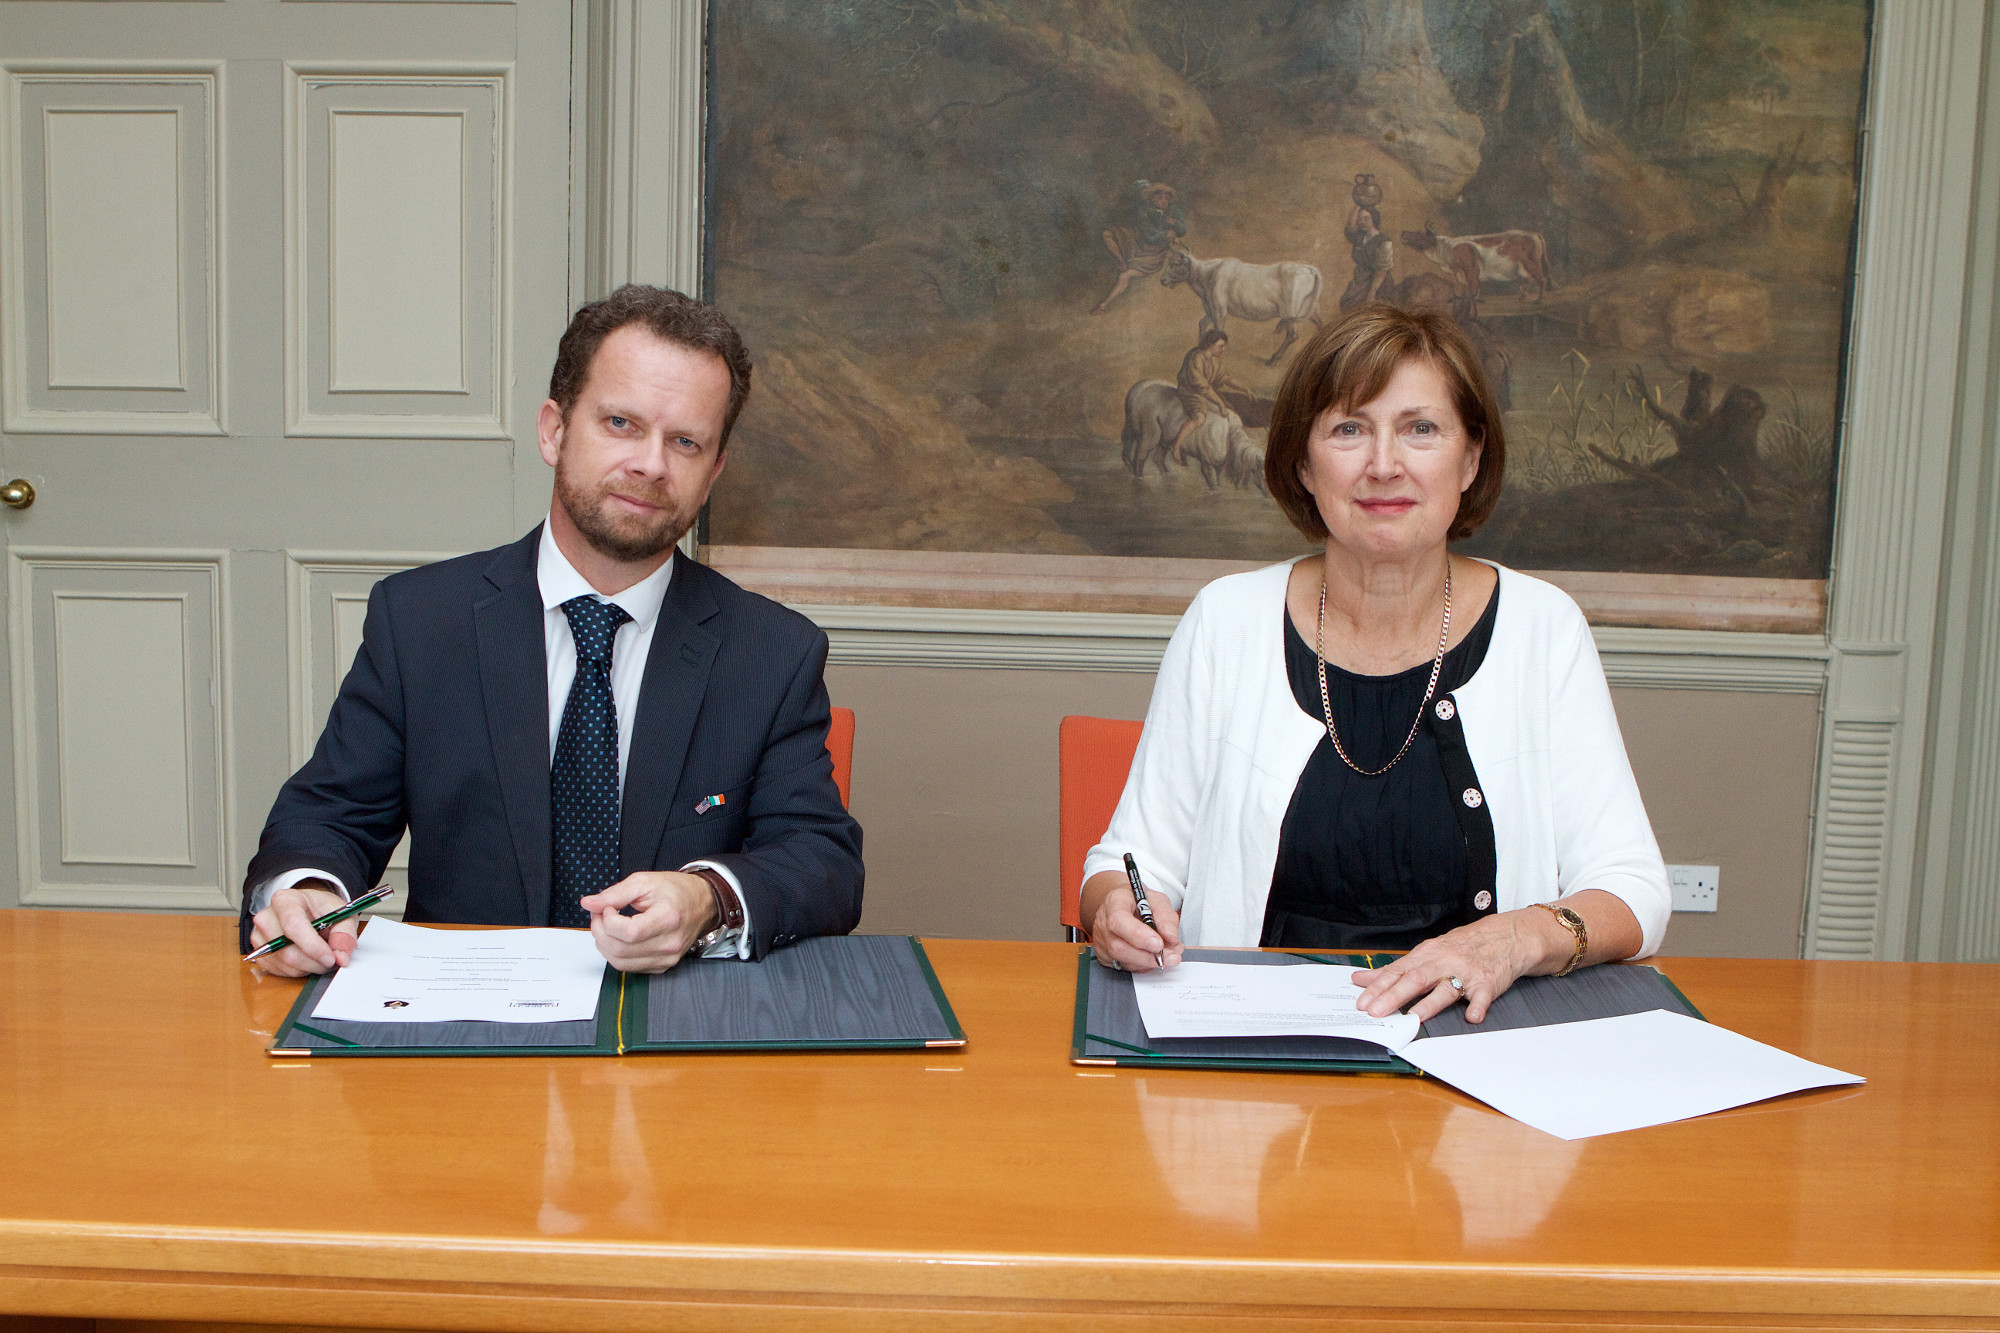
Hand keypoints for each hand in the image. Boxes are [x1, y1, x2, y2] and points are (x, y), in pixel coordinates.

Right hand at [247, 882, 355, 976]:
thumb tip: (341, 956)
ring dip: (310, 967)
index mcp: (285, 900)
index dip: (313, 946)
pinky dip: (300, 970)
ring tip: (321, 955)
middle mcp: (266, 918)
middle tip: (333, 959)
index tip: (330, 958)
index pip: (293, 925)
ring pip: (286, 965)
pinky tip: (307, 958)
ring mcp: (260, 937)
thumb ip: (344, 933)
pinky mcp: (260, 953)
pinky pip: (281, 972)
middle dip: (315, 962)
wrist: (308, 909)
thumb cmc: (321, 909)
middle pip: (287, 951)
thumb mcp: (341, 913)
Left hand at [581, 871, 720, 972]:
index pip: (629, 933)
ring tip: (607, 926)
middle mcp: (670, 944)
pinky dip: (617, 953)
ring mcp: (667, 959)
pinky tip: (619, 937)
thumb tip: (588, 904)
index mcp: (668, 919)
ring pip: (620, 963)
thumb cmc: (676, 890)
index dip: (609, 921)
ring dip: (605, 944)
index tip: (607, 908)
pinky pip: (629, 967)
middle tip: (600, 914)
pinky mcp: (662, 966)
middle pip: (620, 950)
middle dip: (600, 931)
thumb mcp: (644, 882)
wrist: (702, 903)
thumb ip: (614, 894)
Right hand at [1081, 870, 1182, 972]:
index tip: (1158, 943)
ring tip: (1169, 956)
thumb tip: (1171, 937)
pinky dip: (1144, 965)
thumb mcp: (1158, 900)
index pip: (1119, 920)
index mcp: (1114, 903)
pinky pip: (1125, 966)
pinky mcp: (1105, 956)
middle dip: (1148, 956)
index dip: (1138, 935)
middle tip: (1171, 956)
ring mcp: (1102, 942)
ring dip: (1150, 962)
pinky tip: (1155, 957)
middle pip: (1119, 946)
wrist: (1126, 906)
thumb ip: (1166, 917)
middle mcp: (1103, 923)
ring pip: (1123, 960)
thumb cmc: (1140, 901)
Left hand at [1351, 910, 1557, 1023]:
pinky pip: (1482, 996)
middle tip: (1377, 1011)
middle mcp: (1443, 962)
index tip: (1362, 1002)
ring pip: (1445, 988)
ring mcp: (1465, 972)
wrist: (1503, 937)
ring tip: (1414, 1017)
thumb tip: (1361, 979)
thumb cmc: (1460, 947)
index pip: (1397, 971)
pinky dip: (1477, 1006)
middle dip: (1394, 996)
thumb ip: (1395, 969)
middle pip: (1416, 979)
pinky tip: (1471, 1016)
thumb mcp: (1426, 953)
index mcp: (1426, 955)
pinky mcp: (1487, 983)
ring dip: (1430, 1004)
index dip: (1378, 987)